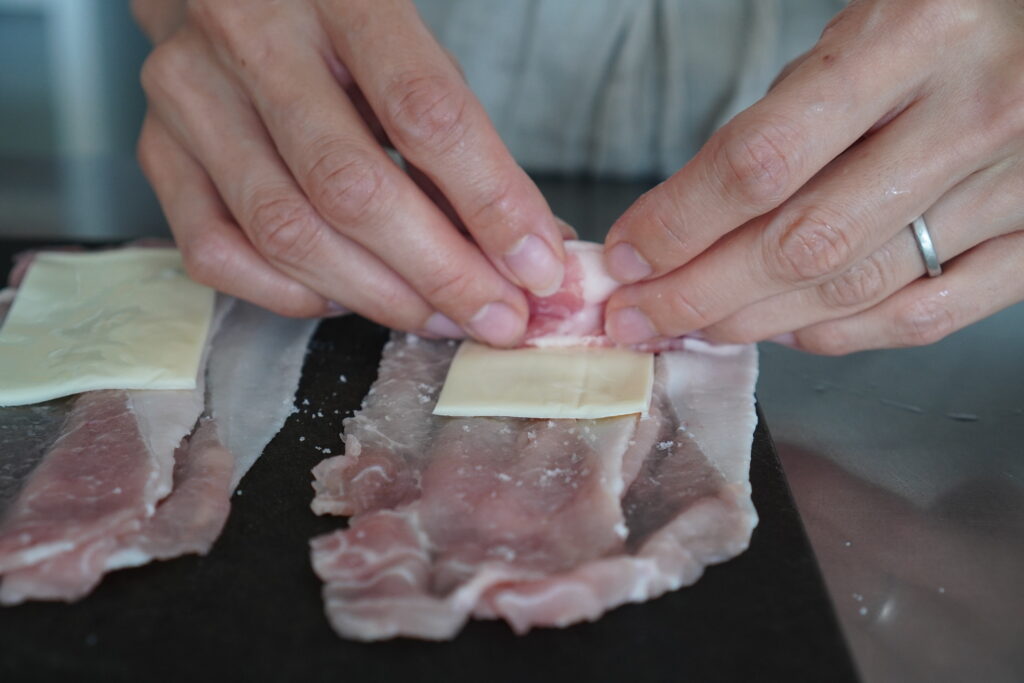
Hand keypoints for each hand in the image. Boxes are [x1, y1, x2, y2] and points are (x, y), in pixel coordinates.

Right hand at [131, 0, 566, 345]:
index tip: (537, 267)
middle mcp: (250, 36)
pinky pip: (218, 253)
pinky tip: (344, 297)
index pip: (425, 112)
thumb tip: (530, 249)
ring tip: (440, 318)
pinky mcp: (155, 151)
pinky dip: (292, 294)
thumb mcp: (411, 56)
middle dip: (439, 272)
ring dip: (378, 296)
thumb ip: (463, 144)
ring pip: (286, 232)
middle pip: (351, 188)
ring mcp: (189, 96)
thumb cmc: (339, 30)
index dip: (490, 202)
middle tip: (496, 318)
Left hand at [603, 0, 1023, 353]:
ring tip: (694, 326)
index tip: (629, 256)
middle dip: (698, 293)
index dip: (679, 222)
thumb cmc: (956, 18)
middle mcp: (970, 115)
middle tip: (638, 316)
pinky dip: (841, 336)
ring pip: (856, 288)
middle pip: (801, 243)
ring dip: (755, 322)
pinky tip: (787, 330)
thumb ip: (787, 116)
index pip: (763, 160)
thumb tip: (692, 214)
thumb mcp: (865, 27)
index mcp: (913, 38)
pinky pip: (924, 315)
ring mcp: (1017, 186)